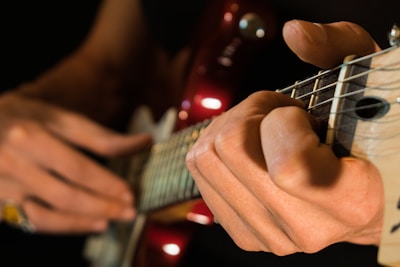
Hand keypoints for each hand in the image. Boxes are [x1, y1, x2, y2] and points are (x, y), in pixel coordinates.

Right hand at [0, 93, 150, 232]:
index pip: (78, 167)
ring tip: (113, 220)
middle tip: (130, 211)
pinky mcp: (1, 202)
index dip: (108, 183)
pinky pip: (36, 222)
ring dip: (86, 220)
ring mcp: (5, 186)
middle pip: (67, 193)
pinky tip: (90, 224)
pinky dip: (66, 227)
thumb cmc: (24, 118)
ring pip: (51, 212)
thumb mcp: (60, 118)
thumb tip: (144, 142)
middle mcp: (16, 162)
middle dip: (103, 205)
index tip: (131, 192)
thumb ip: (100, 135)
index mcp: (32, 136)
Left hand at [186, 20, 382, 254]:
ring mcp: (269, 235)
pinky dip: (218, 148)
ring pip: (205, 158)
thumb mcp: (368, 86)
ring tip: (264, 131)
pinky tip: (250, 151)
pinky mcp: (244, 233)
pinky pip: (199, 172)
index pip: (287, 166)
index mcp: (350, 202)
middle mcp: (306, 228)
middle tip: (277, 114)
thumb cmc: (369, 143)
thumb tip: (294, 33)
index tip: (301, 115)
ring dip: (231, 128)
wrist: (363, 201)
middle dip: (251, 113)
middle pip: (230, 151)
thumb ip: (339, 47)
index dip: (283, 120)